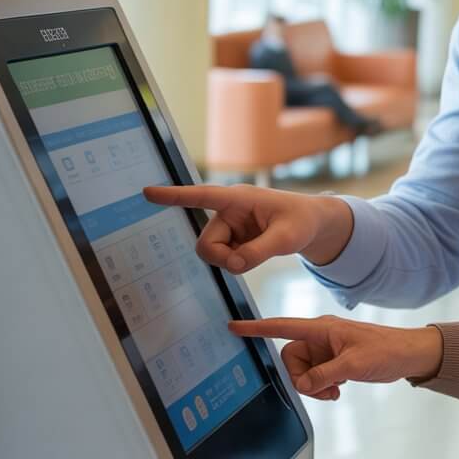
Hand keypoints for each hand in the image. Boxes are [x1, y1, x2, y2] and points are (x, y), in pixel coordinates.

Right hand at [142, 184, 353, 271]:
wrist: (311, 224)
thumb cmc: (301, 222)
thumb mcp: (288, 238)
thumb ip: (259, 252)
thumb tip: (233, 266)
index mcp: (239, 198)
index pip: (202, 196)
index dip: (175, 196)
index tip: (147, 193)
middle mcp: (228, 210)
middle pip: (205, 244)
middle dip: (223, 259)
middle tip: (246, 262)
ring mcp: (228, 225)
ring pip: (212, 253)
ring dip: (231, 261)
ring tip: (259, 252)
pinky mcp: (231, 238)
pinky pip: (223, 258)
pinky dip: (237, 263)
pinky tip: (255, 252)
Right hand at [229, 315, 443, 400]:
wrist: (408, 355)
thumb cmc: (386, 350)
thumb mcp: (354, 365)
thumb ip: (325, 375)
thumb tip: (304, 384)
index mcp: (322, 328)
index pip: (283, 326)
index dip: (257, 328)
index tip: (234, 326)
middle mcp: (320, 337)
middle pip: (291, 358)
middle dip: (301, 378)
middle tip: (324, 389)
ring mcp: (326, 350)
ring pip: (302, 371)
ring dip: (314, 386)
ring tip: (336, 391)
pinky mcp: (333, 362)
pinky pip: (315, 377)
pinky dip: (322, 387)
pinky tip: (339, 390)